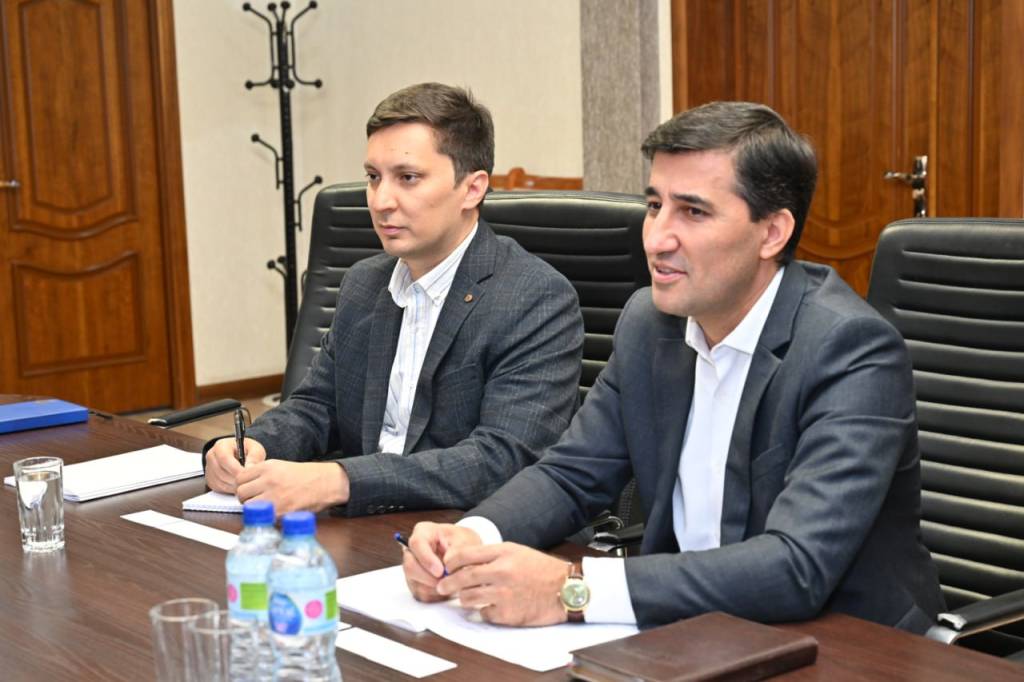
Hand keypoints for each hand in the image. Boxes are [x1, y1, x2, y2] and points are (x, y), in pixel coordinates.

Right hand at [204, 437, 265, 492]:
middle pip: (221, 472)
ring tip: (246, 483)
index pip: (224, 458)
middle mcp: (212, 457)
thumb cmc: (247, 451)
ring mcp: (209, 469)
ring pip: (220, 482)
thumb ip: (254, 457)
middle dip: (236, 479)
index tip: (246, 475)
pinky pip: (220, 488)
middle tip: (249, 481)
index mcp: (221, 446)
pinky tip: (239, 485)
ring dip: (234, 485)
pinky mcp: (210, 480)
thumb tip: (250, 468)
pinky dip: (231, 489)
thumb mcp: (255, 449)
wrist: (241, 455)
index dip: (235, 469)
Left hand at [235, 460, 348, 514]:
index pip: (240, 478)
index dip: (243, 484)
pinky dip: (265, 516)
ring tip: (264, 506)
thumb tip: (243, 481)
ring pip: (248, 507)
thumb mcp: (280, 465)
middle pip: (241, 492)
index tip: (250, 487)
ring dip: (253, 508)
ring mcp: (273, 498)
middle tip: (256, 498)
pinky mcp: (280, 512)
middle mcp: (268, 481)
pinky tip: (273, 511)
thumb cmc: (304, 475)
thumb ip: (260, 472)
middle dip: (246, 497)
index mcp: (267, 468)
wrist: (325, 484)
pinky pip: (262, 517)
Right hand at [402, 522, 481, 602]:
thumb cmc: (463, 543)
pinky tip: (448, 588)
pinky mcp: (416, 584)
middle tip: (447, 581)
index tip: (440, 571)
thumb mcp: (465, 540)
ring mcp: (412, 568)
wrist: (467, 555)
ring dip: (435, 587)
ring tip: (452, 582)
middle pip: (410, 566)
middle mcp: (413, 550)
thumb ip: (456, 551)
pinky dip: (437, 595)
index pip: (417, 544)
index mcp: (423, 532)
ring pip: (415, 583)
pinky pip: (422, 595)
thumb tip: (446, 565)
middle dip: (429, 578)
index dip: (426, 559)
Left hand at [438, 543, 569, 625]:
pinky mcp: (508, 614)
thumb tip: (463, 563)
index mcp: (504, 552)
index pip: (465, 555)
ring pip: (469, 597)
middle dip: (448, 583)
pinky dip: (484, 611)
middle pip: (463, 578)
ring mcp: (504, 594)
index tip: (446, 566)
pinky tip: (490, 606)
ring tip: (465, 597)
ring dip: (464, 598)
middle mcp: (502, 571)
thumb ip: (491, 555)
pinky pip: (484, 613)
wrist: (566, 589)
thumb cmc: (540, 569)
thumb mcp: (516, 551)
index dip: (450, 562)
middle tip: (442, 587)